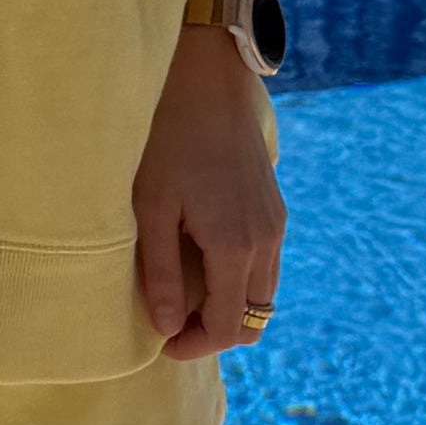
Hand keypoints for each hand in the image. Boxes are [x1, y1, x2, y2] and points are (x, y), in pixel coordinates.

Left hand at [131, 21, 284, 358]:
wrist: (208, 78)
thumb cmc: (167, 137)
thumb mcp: (150, 207)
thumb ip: (161, 272)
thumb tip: (166, 327)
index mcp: (235, 246)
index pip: (227, 327)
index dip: (194, 347)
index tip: (160, 344)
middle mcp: (265, 241)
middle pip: (253, 318)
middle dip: (213, 331)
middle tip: (170, 323)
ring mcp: (275, 222)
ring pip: (263, 293)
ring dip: (229, 305)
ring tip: (182, 293)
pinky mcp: (273, 206)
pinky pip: (264, 262)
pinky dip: (238, 278)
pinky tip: (200, 257)